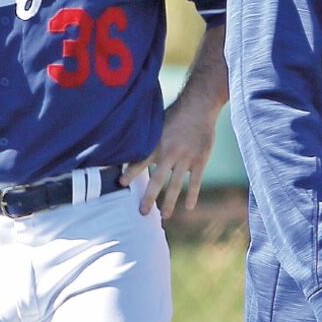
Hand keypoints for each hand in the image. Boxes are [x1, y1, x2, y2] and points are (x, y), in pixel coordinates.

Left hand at [119, 102, 215, 218]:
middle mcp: (170, 153)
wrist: (199, 105)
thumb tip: (130, 148)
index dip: (130, 173)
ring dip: (169, 202)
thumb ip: (148, 139)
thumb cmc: (176, 113)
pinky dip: (192, 194)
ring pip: (176, 184)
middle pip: (157, 180)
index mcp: (157, 144)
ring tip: (164, 216)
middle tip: (142, 212)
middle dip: (149, 197)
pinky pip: (195, 181)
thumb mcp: (157, 123)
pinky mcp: (200, 159)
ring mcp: (186, 158)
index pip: (140, 161)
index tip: (120, 183)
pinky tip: (189, 206)